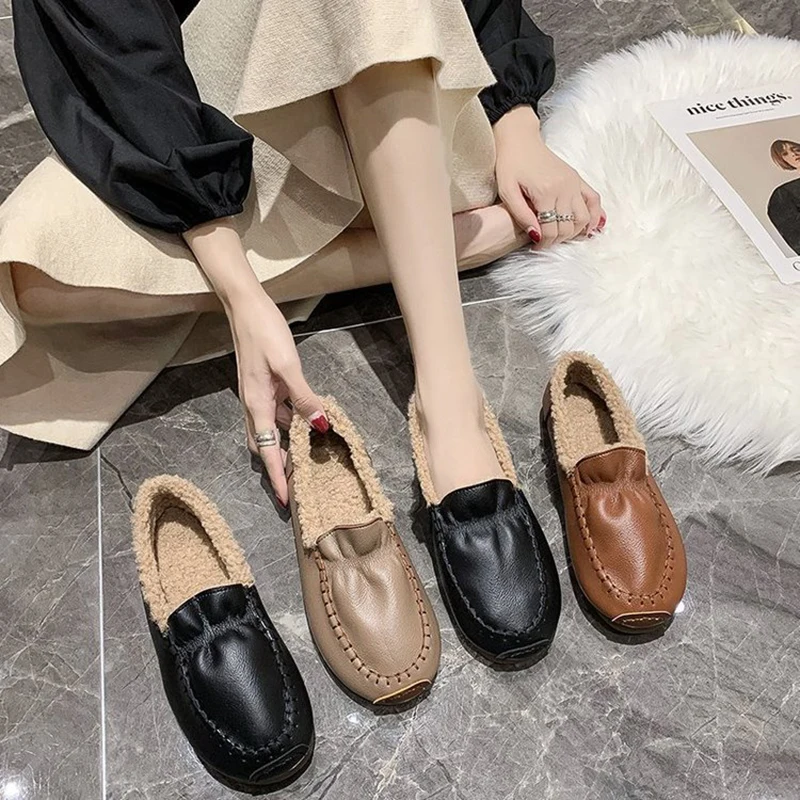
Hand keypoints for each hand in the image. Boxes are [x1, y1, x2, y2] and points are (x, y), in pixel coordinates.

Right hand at [228, 289, 327, 505]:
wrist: (245, 307)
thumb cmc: (265, 333)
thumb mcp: (288, 365)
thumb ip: (304, 397)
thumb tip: (320, 425)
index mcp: (257, 404)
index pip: (268, 451)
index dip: (276, 477)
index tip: (286, 500)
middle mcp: (253, 405)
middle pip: (266, 446)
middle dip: (279, 467)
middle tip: (299, 485)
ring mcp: (256, 395)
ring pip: (272, 430)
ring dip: (287, 445)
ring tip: (308, 458)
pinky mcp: (262, 386)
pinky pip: (276, 413)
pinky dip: (289, 423)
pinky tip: (306, 420)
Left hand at [493, 106, 605, 247]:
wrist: (519, 139)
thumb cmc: (509, 164)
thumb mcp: (507, 192)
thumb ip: (521, 215)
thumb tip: (536, 236)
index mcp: (545, 193)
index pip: (551, 230)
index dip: (543, 244)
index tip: (535, 247)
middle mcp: (564, 188)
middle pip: (568, 227)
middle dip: (557, 240)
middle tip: (545, 242)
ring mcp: (573, 183)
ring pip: (584, 217)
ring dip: (575, 232)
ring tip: (562, 236)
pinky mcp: (577, 178)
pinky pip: (594, 199)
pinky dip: (596, 215)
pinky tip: (590, 227)